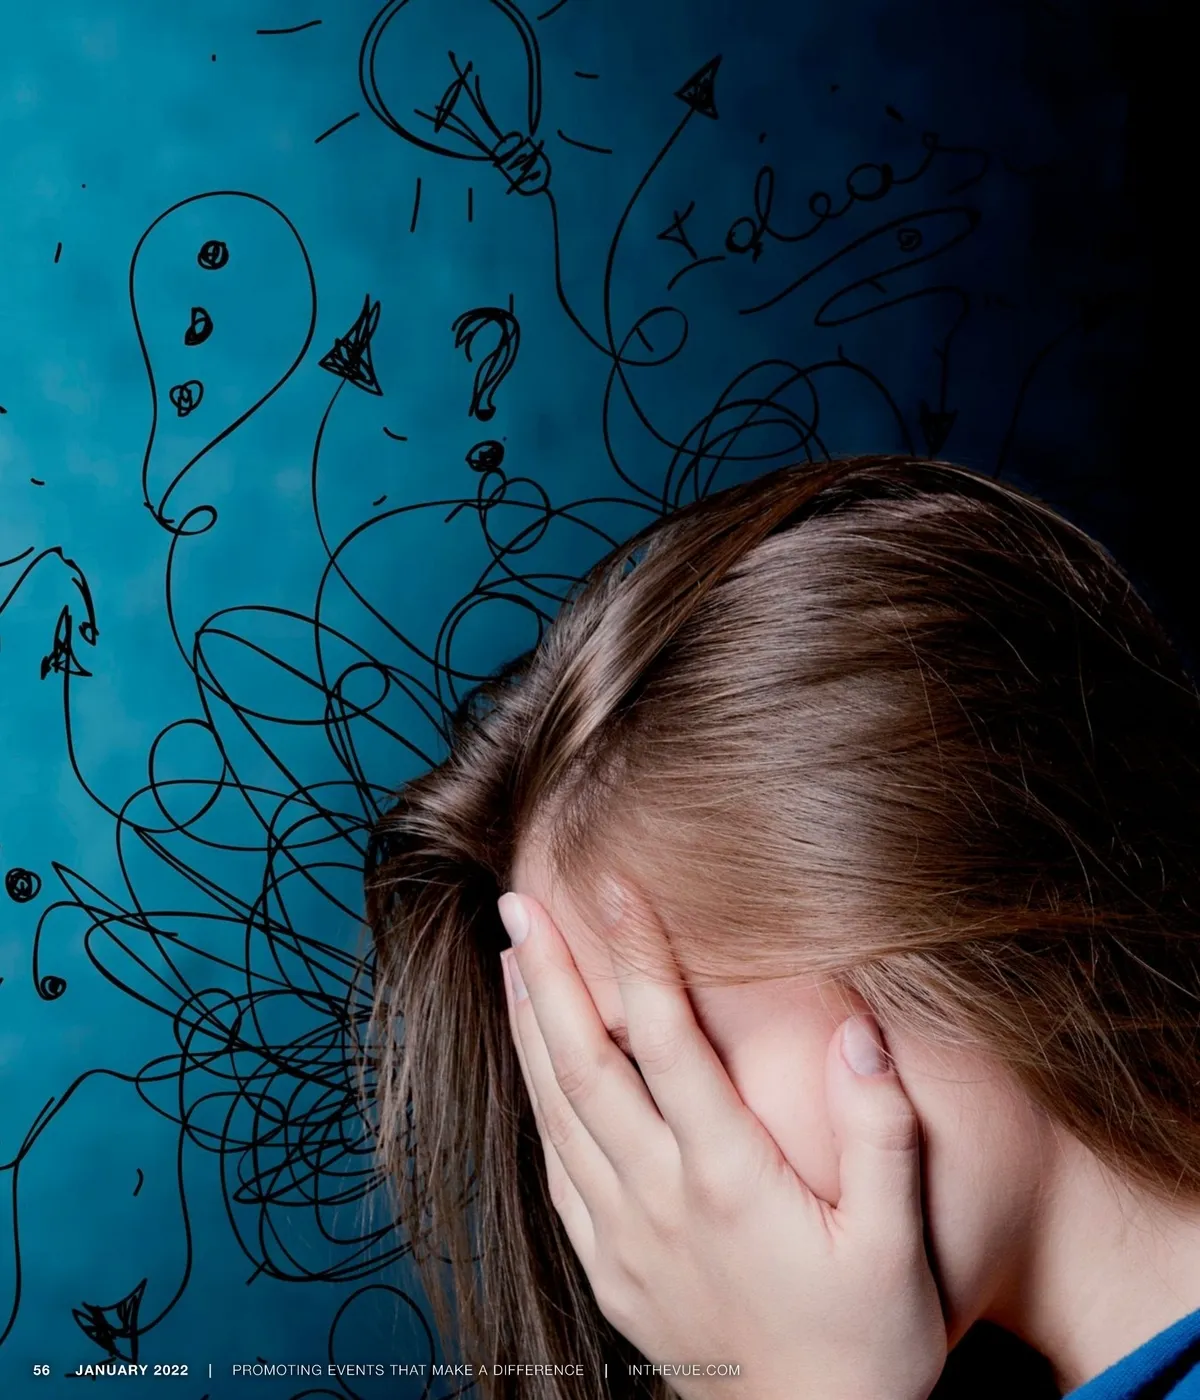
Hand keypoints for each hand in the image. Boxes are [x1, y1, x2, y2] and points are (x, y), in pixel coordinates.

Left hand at [497, 884, 947, 1399]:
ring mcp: (622, 1232)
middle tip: (520, 903)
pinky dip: (535, 1099)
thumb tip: (855, 1033)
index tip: (615, 887)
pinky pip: (554, 1165)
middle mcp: (659, 1196)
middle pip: (588, 1063)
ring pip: (557, 1108)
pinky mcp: (607, 1262)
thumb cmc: (865, 1343)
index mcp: (729, 1179)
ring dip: (530, 1026)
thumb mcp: (897, 1245)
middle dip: (552, 975)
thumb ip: (881, 1135)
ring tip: (513, 958)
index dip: (640, 957)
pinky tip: (531, 1061)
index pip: (669, 1042)